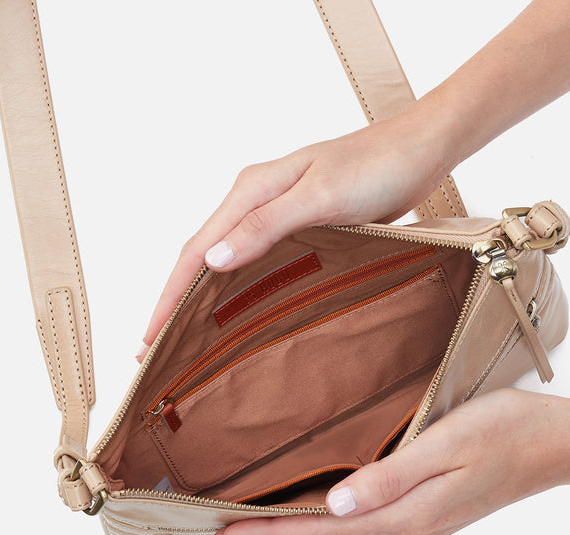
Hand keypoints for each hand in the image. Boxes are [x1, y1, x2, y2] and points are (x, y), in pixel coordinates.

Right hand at [138, 108, 453, 357]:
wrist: (418, 150)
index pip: (196, 249)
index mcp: (250, 191)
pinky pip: (254, 262)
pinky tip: (235, 309)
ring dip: (200, 296)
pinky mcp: (298, 226)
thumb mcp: (318, 196)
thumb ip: (264, 226)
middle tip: (157, 349)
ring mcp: (275, 213)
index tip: (151, 337)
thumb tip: (213, 260)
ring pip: (225, 260)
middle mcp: (255, 201)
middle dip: (174, 301)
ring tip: (184, 336)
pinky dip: (235, 288)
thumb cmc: (375, 167)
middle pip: (202, 256)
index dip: (169, 296)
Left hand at [210, 389, 569, 534]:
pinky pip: (363, 518)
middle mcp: (407, 525)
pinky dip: (328, 517)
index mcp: (407, 515)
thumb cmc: (507, 432)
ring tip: (257, 523)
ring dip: (297, 529)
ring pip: (342, 530)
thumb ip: (390, 479)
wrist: (559, 443)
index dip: (271, 534)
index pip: (322, 531)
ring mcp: (419, 520)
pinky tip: (316, 507)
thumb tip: (336, 507)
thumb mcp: (448, 447)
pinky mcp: (427, 507)